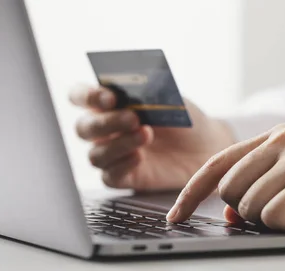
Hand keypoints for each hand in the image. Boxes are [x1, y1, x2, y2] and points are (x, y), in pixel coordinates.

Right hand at [70, 85, 235, 190]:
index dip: (88, 96)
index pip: (80, 96)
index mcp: (106, 103)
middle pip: (84, 128)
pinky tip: (139, 158)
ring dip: (118, 144)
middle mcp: (103, 129)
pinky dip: (121, 166)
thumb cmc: (182, 117)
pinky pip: (109, 176)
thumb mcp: (169, 99)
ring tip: (145, 135)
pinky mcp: (123, 177)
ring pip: (95, 155)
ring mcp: (111, 154)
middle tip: (133, 118)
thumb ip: (149, 92)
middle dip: (107, 122)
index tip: (110, 97)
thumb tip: (136, 87)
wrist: (205, 146)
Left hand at [167, 124, 284, 231]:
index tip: (176, 216)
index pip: (218, 164)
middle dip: (249, 211)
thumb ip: (262, 188)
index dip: (192, 192)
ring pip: (250, 207)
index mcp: (276, 137)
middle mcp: (283, 140)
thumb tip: (230, 213)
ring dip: (275, 219)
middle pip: (229, 191)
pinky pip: (274, 218)